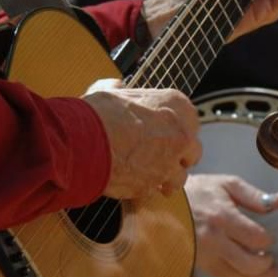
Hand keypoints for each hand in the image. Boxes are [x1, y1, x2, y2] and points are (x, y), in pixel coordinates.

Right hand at [83, 79, 200, 198]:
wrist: (85, 141)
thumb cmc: (98, 113)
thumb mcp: (111, 91)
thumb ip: (120, 90)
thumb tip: (116, 86)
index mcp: (178, 106)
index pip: (189, 121)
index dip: (175, 130)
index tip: (165, 134)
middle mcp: (183, 134)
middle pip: (192, 151)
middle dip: (179, 156)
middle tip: (161, 158)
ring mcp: (172, 162)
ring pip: (179, 177)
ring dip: (166, 178)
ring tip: (148, 176)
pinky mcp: (156, 184)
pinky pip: (156, 190)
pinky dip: (146, 189)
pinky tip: (132, 183)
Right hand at [185, 174, 277, 276]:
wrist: (157, 205)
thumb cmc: (195, 192)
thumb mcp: (226, 184)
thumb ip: (255, 195)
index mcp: (223, 217)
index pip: (256, 238)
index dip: (268, 241)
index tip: (269, 239)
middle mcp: (213, 240)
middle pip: (248, 263)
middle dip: (266, 264)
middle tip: (272, 260)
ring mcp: (203, 255)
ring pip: (235, 276)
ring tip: (268, 274)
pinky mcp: (196, 264)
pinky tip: (246, 275)